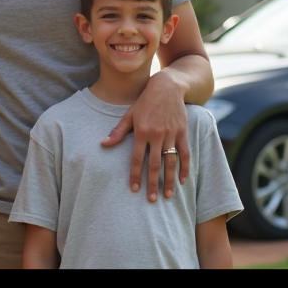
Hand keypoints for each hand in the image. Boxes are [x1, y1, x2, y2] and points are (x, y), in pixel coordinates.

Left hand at [102, 69, 189, 200]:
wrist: (168, 87)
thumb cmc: (145, 101)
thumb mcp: (129, 114)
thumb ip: (118, 131)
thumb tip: (103, 144)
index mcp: (142, 131)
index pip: (137, 158)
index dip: (135, 175)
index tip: (134, 189)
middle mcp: (157, 134)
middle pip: (154, 164)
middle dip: (152, 183)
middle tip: (151, 199)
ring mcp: (172, 134)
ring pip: (170, 161)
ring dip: (169, 180)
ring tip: (168, 196)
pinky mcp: (183, 132)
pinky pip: (185, 153)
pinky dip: (185, 167)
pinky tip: (183, 180)